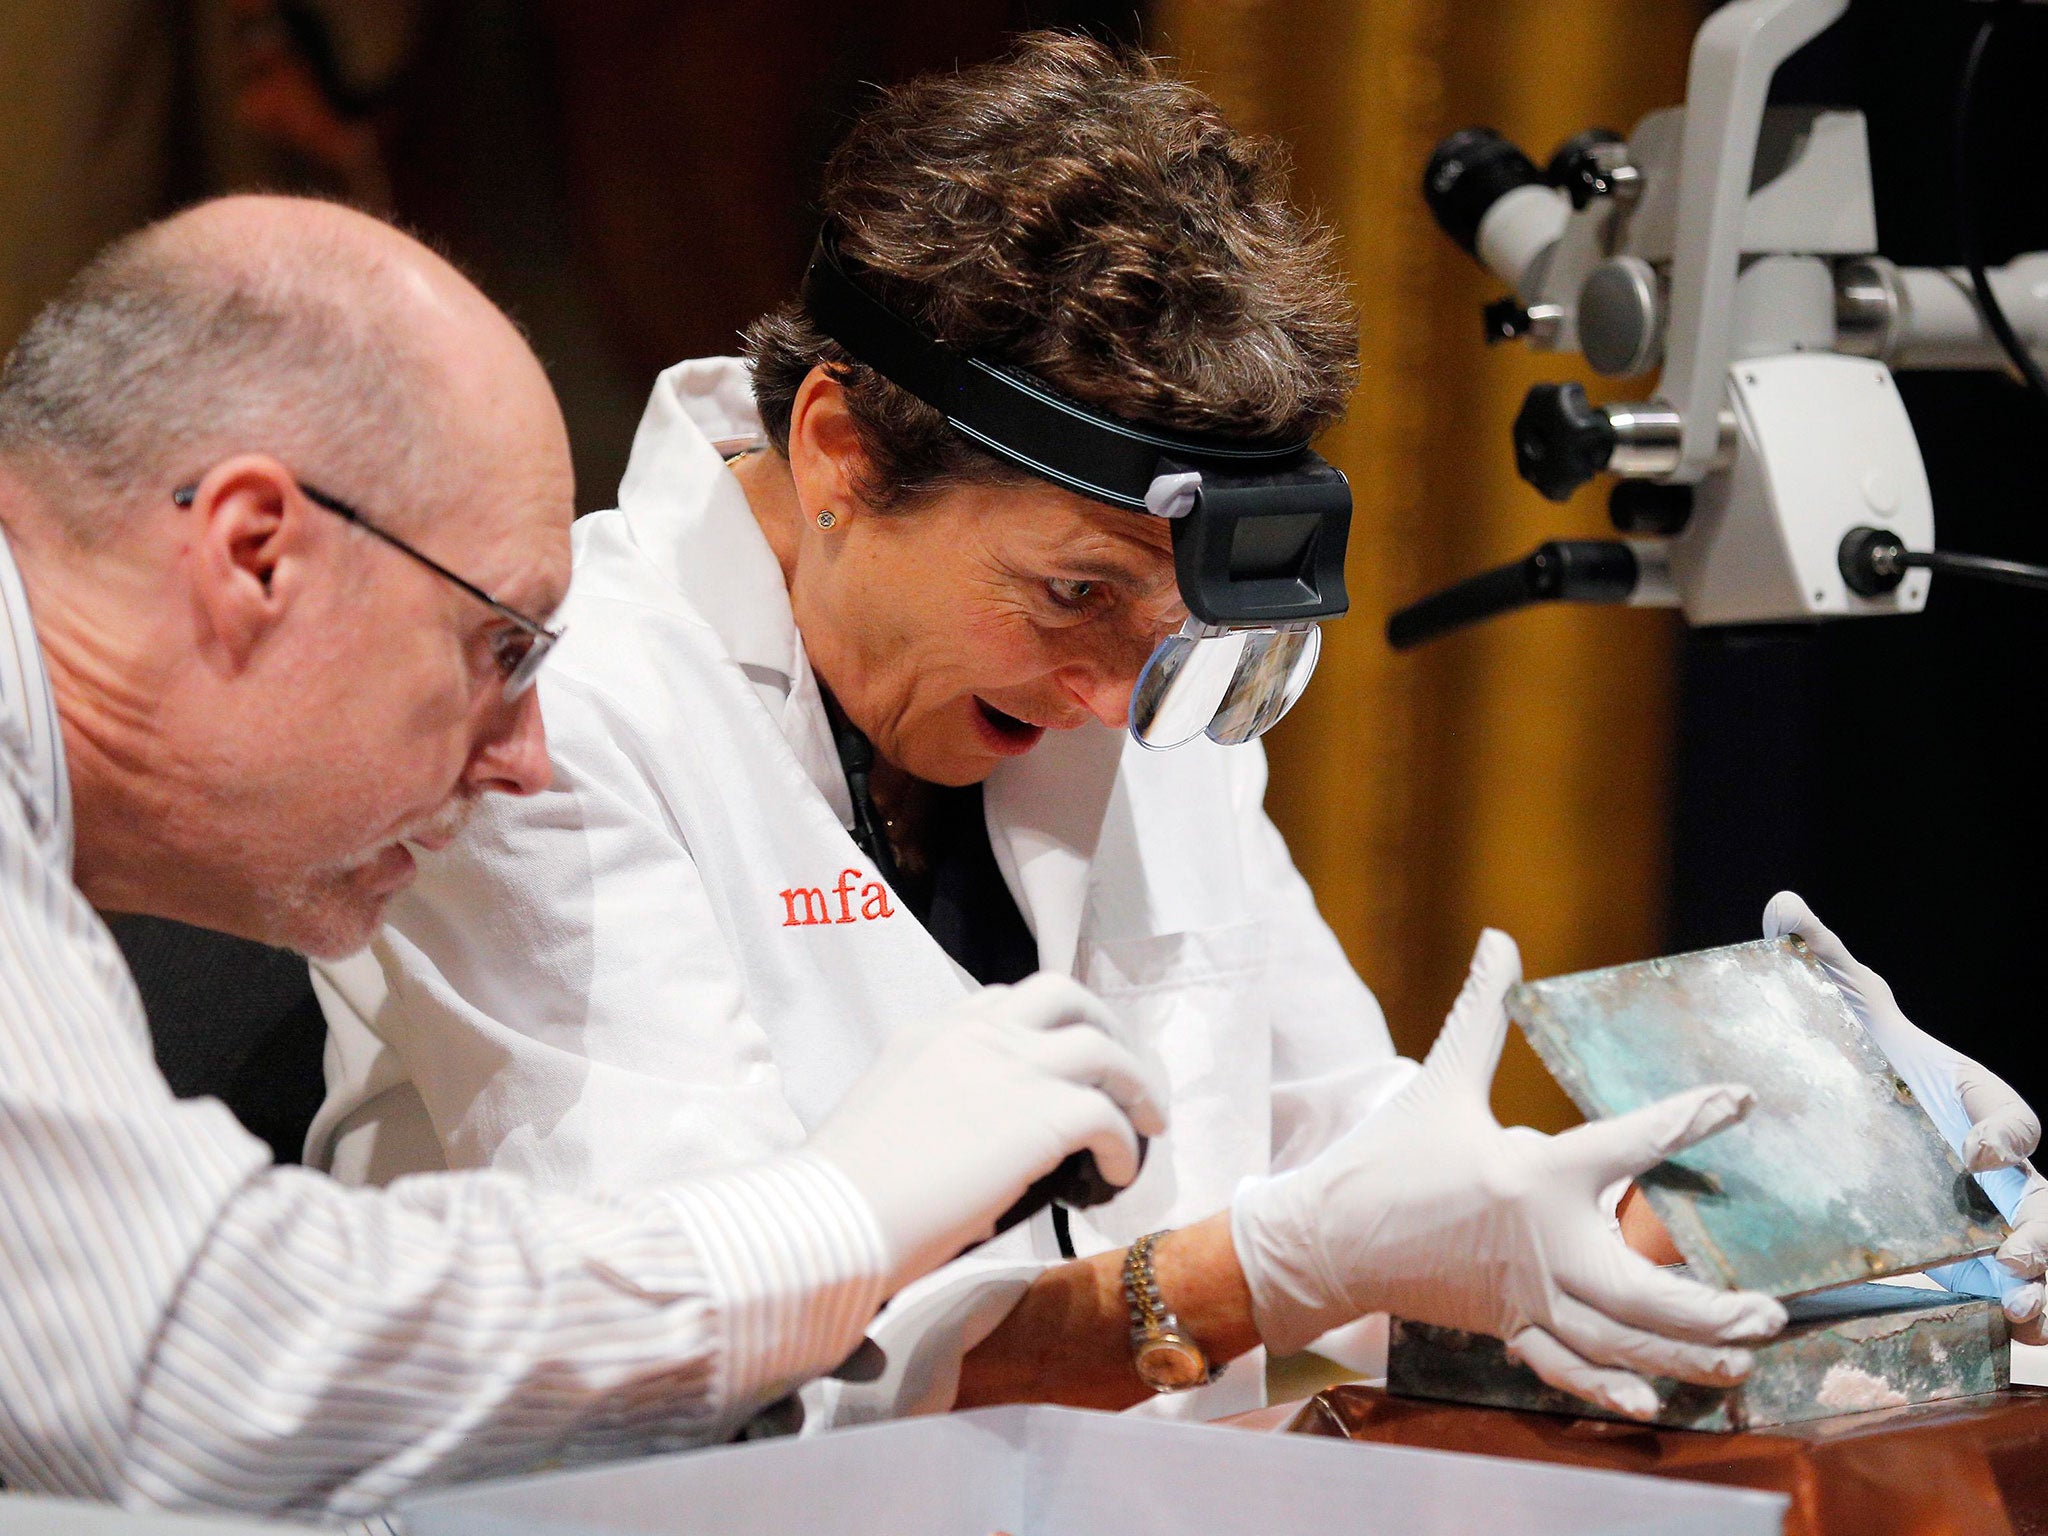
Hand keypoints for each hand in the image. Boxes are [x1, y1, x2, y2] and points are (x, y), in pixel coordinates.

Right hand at [810, 974, 1166, 1291]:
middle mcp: (975, 1034)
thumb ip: (932, 1102)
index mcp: (931, 1032)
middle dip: (1103, 1027)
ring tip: (1148, 1121)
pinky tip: (1116, 1174)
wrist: (837, 1215)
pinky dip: (1125, 1145)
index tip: (1054, 1057)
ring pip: (1103, 1048)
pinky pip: (1109, 1116)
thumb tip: (968, 1138)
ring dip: (1135, 1083)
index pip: (1000, 999)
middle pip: (1065, 995)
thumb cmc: (844, 1190)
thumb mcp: (884, 1113)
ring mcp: (1013, 1067)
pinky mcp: (1042, 1114)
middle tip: (1120, 1073)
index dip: (1040, 1025)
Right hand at [1230, 930, 1786, 1419]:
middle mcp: (1540, 1244)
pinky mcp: (1505, 1327)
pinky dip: (1610, 1390)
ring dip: (1683, 1356)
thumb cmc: (1386, 1155)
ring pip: (1617, 1341)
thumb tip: (1499, 939)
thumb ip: (1479, 1013)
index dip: (1688, 1117)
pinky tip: (1653, 1405)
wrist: (1326, 1236)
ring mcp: (1524, 1295)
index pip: (1629, 1142)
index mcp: (1532, 1174)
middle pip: (1642, 1292)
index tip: (1737, 1101)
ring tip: (1739, 1362)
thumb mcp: (1436, 1080)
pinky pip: (1566, 1367)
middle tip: (1770, 1313)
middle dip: (1711, 1311)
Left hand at [1764, 892, 2047, 1341]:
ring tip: (2022, 1303)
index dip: (2003, 1131)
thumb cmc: (1862, 1065)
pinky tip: (2016, 1331)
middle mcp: (1999, 1168)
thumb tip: (1783, 906)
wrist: (1847, 1130)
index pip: (2009, 1115)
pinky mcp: (1976, 1268)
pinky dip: (2033, 1317)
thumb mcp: (1843, 1013)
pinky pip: (2027, 1296)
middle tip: (2011, 1253)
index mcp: (1971, 1103)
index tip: (1976, 1151)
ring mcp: (1996, 1220)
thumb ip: (1823, 963)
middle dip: (2044, 1227)